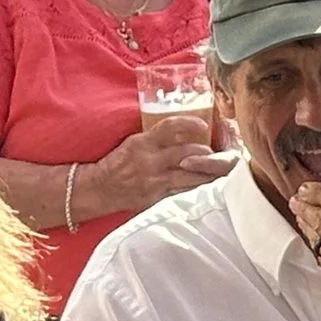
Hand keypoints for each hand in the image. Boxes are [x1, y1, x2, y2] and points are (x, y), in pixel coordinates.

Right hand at [93, 114, 230, 211]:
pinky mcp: (156, 197)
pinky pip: (183, 192)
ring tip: (220, 171)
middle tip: (221, 153)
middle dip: (208, 154)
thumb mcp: (134, 143)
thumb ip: (158, 139)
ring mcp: (154, 180)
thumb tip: (186, 133)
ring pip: (190, 176)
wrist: (98, 188)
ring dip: (208, 173)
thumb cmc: (119, 163)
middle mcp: (150, 160)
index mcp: (143, 142)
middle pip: (188, 153)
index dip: (189, 123)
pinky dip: (197, 188)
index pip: (170, 127)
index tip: (203, 124)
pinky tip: (209, 187)